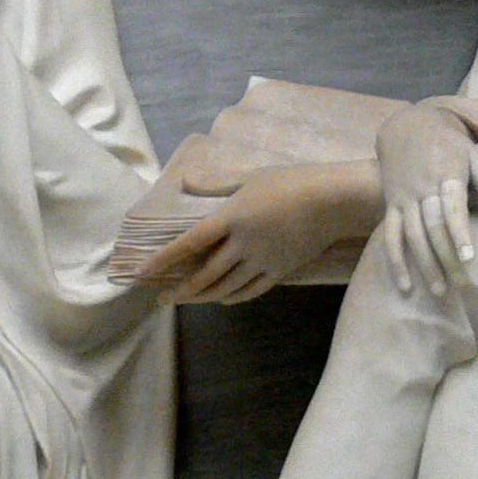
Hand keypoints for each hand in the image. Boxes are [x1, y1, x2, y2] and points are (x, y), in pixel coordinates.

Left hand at [135, 162, 351, 304]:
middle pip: (205, 274)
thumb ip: (214, 184)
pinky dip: (232, 297)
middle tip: (162, 299)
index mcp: (232, 217)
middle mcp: (243, 244)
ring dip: (203, 296)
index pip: (190, 242)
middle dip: (181, 289)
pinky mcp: (280, 271)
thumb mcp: (248, 177)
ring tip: (186, 301)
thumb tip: (184, 180)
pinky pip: (251, 290)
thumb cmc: (290, 181)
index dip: (165, 258)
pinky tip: (221, 299)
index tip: (144, 272)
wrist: (333, 201)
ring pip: (226, 286)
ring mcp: (263, 260)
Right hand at [374, 102, 477, 295]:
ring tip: (440, 291)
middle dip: (446, 257)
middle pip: (432, 227)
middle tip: (462, 285)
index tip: (468, 257)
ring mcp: (403, 198)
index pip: (452, 207)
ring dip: (424, 265)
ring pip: (411, 236)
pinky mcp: (390, 205)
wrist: (406, 126)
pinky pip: (391, 236)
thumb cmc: (448, 144)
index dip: (459, 232)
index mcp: (446, 174)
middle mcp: (421, 188)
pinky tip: (405, 286)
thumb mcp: (472, 156)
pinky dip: (395, 261)